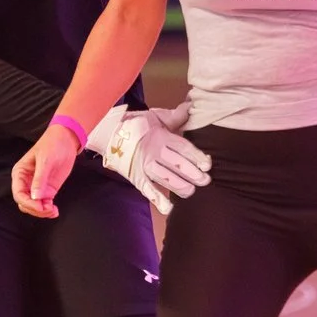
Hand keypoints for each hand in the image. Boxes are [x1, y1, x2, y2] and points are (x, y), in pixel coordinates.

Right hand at [11, 124, 82, 218]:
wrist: (66, 140)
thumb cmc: (52, 144)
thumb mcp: (45, 161)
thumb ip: (40, 179)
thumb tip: (35, 197)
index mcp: (20, 173)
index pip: (18, 194)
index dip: (28, 203)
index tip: (40, 207)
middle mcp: (26, 182)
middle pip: (25, 203)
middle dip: (35, 209)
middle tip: (48, 209)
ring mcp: (37, 187)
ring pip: (34, 206)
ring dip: (42, 212)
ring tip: (53, 211)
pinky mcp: (47, 189)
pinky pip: (44, 204)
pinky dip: (48, 210)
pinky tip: (54, 210)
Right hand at [89, 102, 210, 214]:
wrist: (108, 133)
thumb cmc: (136, 124)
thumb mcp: (155, 116)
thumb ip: (175, 116)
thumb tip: (191, 107)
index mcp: (160, 136)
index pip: (182, 147)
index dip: (196, 156)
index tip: (207, 164)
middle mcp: (154, 152)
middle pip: (177, 164)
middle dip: (193, 173)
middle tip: (205, 181)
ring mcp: (144, 166)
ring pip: (165, 178)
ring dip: (180, 186)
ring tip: (192, 191)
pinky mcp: (136, 177)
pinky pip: (147, 190)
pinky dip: (157, 200)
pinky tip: (168, 209)